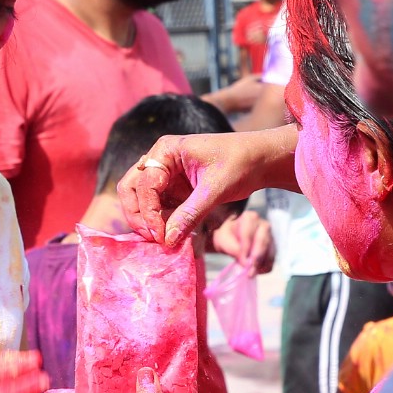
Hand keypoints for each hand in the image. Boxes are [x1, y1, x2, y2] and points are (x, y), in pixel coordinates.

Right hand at [120, 129, 288, 246]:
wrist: (261, 160)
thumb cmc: (240, 163)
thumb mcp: (215, 189)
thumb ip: (190, 214)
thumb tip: (167, 241)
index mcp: (165, 151)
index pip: (144, 184)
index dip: (148, 212)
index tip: (160, 235)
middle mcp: (160, 161)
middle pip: (131, 189)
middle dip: (137, 215)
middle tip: (151, 238)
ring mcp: (166, 176)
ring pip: (141, 200)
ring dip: (148, 221)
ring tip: (163, 240)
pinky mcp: (175, 189)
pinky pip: (158, 207)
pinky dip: (160, 222)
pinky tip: (171, 235)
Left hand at [211, 210, 273, 273]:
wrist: (233, 236)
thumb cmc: (227, 235)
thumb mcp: (222, 239)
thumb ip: (232, 247)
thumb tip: (245, 261)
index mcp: (249, 218)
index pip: (248, 234)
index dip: (245, 249)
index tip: (242, 262)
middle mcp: (263, 225)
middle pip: (263, 242)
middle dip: (256, 258)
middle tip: (250, 271)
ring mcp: (271, 236)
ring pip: (270, 251)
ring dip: (261, 264)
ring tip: (252, 273)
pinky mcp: (274, 247)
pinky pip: (273, 258)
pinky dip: (266, 267)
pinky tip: (257, 271)